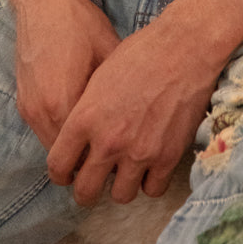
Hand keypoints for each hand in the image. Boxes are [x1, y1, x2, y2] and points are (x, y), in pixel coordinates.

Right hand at [15, 0, 120, 149]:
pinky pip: (42, 130)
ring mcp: (28, 108)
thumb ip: (118, 89)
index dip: (105, 158)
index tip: (122, 159)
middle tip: (112, 156)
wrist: (42, 0)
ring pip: (51, 145)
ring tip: (96, 142)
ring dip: (71, 149)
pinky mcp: (21, 101)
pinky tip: (79, 124)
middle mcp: (42, 112)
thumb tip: (140, 113)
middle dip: (86, 160)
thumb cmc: (79, 23)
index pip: (84, 152)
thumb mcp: (109, 52)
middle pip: (65, 157)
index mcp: (65, 103)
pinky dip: (58, 134)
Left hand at [46, 12, 223, 205]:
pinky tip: (151, 166)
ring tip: (127, 170)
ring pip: (120, 196)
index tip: (69, 171)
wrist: (184, 47)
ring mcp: (139, 152)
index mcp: (85, 118)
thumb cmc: (141, 52)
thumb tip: (81, 136)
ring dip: (121, 185)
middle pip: (86, 191)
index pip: (58, 166)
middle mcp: (108, 141)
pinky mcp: (167, 156)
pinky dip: (150, 181)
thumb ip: (86, 112)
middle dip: (87, 189)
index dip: (61, 172)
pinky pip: (153, 189)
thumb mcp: (100, 76)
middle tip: (95, 179)